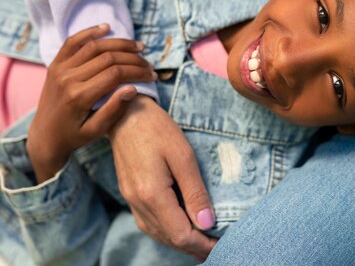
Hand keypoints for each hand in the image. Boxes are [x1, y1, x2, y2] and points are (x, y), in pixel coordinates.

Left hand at [26, 24, 154, 182]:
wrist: (45, 136)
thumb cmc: (74, 136)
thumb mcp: (96, 131)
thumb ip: (114, 110)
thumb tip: (133, 88)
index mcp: (79, 96)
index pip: (115, 74)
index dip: (137, 72)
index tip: (152, 75)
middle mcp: (68, 79)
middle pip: (108, 58)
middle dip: (134, 59)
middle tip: (149, 65)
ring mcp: (59, 69)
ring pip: (94, 46)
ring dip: (119, 44)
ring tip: (139, 47)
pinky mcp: (55, 65)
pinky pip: (72, 42)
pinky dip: (90, 32)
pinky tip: (107, 28)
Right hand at [108, 96, 217, 259]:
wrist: (125, 114)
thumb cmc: (157, 129)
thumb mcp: (183, 156)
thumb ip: (195, 192)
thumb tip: (207, 223)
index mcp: (152, 195)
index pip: (180, 235)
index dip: (202, 245)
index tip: (222, 245)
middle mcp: (138, 203)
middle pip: (169, 239)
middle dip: (194, 247)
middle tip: (218, 245)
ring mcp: (131, 200)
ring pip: (158, 234)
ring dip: (181, 241)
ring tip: (204, 240)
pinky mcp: (130, 194)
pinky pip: (150, 223)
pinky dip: (168, 230)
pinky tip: (182, 226)